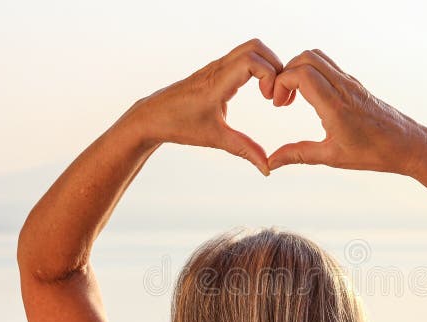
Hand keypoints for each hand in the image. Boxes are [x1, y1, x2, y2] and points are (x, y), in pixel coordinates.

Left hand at [129, 38, 285, 175]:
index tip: (269, 100)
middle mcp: (217, 69)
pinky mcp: (216, 70)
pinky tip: (259, 91)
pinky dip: (258, 69)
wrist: (152, 116)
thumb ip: (244, 150)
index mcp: (216, 83)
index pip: (251, 60)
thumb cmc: (179, 126)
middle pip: (255, 47)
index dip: (269, 76)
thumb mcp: (215, 139)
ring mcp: (216, 66)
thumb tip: (267, 168)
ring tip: (269, 93)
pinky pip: (243, 57)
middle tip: (275, 93)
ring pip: (250, 49)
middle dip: (275, 66)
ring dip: (268, 66)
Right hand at [267, 50, 425, 175]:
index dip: (282, 82)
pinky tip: (310, 98)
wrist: (407, 145)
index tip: (278, 103)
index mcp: (335, 106)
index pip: (302, 73)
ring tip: (293, 97)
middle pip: (307, 57)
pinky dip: (312, 73)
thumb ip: (298, 155)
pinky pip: (329, 66)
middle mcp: (343, 88)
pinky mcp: (355, 84)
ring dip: (299, 70)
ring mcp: (350, 83)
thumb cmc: (373, 153)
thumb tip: (272, 161)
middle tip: (282, 99)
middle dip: (286, 73)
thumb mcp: (331, 157)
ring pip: (318, 57)